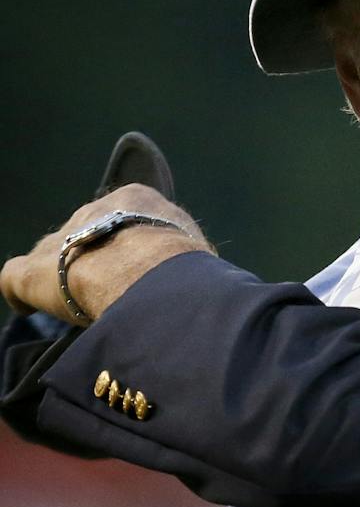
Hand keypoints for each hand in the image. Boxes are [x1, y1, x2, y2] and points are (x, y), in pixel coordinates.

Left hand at [1, 184, 212, 323]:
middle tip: (109, 285)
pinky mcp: (31, 272)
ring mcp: (60, 239)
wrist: (150, 275)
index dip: (127, 243)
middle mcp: (92, 211)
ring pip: (53, 252)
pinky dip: (21, 293)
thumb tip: (193, 277)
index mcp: (133, 199)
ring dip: (61, 273)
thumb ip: (182, 253)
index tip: (136, 264)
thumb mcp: (194, 248)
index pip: (124, 217)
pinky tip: (29, 306)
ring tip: (76, 299)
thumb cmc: (183, 265)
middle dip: (93, 255)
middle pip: (85, 232)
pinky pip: (14, 279)